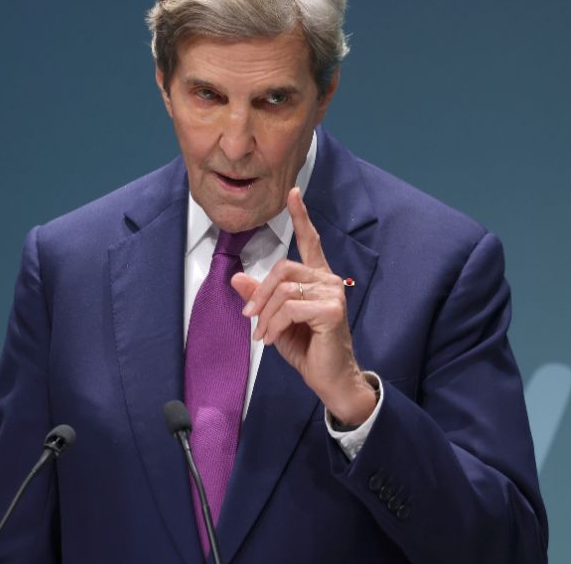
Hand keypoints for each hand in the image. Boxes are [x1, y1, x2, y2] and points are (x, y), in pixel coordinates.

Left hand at [231, 188, 376, 425]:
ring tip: (263, 335)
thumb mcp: (275, 320)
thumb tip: (236, 277)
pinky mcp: (332, 310)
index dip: (301, 216)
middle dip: (260, 293)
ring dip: (265, 315)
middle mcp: (329, 280)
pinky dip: (274, 324)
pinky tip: (272, 338)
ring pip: (284, 290)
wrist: (329, 378)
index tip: (293, 192)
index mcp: (317, 278)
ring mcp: (333, 293)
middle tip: (250, 318)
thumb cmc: (307, 348)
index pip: (310, 241)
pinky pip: (290, 308)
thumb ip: (259, 297)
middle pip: (284, 268)